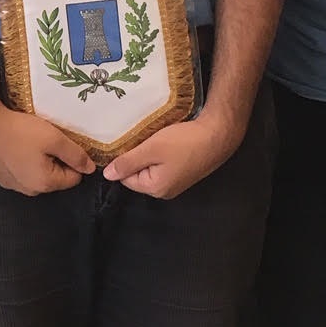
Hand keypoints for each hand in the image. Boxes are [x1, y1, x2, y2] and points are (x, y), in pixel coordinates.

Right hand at [0, 104, 94, 195]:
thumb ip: (76, 155)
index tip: (65, 143)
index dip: (74, 159)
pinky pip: (22, 172)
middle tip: (48, 139)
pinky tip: (17, 145)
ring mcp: (13, 185)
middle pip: (55, 178)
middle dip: (56, 161)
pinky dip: (24, 161)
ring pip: (38, 174)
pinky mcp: (1, 177)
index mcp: (45, 184)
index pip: (74, 178)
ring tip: (32, 141)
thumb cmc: (20, 131)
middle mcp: (29, 190)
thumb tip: (90, 169)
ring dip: (40, 161)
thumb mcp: (55, 138)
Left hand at [103, 114, 242, 199]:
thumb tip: (107, 175)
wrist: (219, 135)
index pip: (126, 177)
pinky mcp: (184, 173)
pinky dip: (161, 154)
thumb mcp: (152, 149)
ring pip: (151, 168)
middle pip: (138, 174)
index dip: (124, 159)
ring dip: (149, 154)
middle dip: (137, 156)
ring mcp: (176, 183)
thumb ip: (128, 162)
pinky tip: (166, 141)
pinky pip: (163, 166)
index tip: (127, 141)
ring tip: (153, 138)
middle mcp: (165, 191)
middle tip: (142, 138)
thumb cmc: (185, 142)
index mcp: (155, 188)